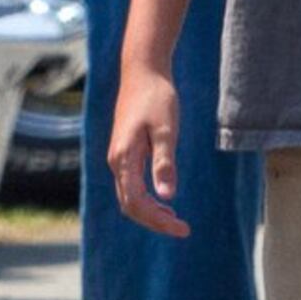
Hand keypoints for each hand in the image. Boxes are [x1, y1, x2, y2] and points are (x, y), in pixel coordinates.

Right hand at [104, 65, 189, 237]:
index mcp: (124, 158)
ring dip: (150, 212)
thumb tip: (167, 197)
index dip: (159, 221)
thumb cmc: (156, 96)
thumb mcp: (166, 130)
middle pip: (130, 206)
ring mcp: (118, 156)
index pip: (137, 204)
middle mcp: (116, 161)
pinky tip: (164, 200)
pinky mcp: (123, 151)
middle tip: (183, 229)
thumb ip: (165, 163)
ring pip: (128, 197)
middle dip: (154, 221)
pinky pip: (130, 185)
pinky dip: (146, 199)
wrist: (142, 70)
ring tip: (175, 220)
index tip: (184, 229)